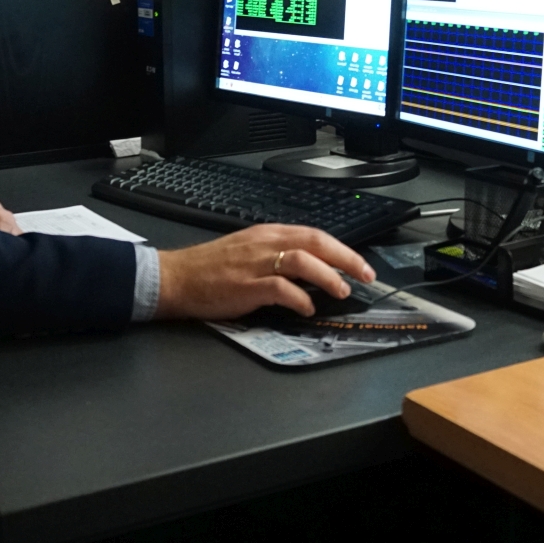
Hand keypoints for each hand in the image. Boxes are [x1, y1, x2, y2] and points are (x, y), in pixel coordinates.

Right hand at [154, 224, 375, 320]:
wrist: (177, 278)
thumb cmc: (211, 268)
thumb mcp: (250, 251)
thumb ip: (279, 256)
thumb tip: (312, 270)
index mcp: (268, 233)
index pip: (314, 234)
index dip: (342, 249)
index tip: (361, 264)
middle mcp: (266, 243)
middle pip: (315, 242)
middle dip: (346, 258)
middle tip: (366, 275)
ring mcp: (256, 263)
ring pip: (302, 260)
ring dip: (327, 276)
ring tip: (341, 292)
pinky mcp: (246, 285)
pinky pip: (281, 288)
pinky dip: (300, 298)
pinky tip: (307, 309)